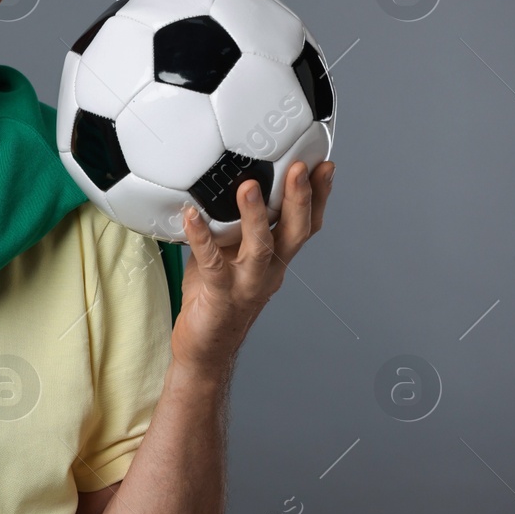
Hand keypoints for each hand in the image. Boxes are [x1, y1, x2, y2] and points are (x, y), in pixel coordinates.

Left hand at [170, 160, 335, 373]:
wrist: (205, 348)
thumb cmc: (214, 296)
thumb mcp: (227, 252)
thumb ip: (229, 223)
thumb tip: (215, 181)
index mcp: (277, 258)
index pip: (306, 224)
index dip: (319, 196)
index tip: (324, 164)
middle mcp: (269, 270)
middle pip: (296, 232)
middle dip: (301, 198)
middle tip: (301, 166)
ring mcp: (247, 284)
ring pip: (261, 247)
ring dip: (255, 215)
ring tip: (248, 186)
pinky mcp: (220, 295)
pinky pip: (212, 264)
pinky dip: (201, 237)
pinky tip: (190, 216)